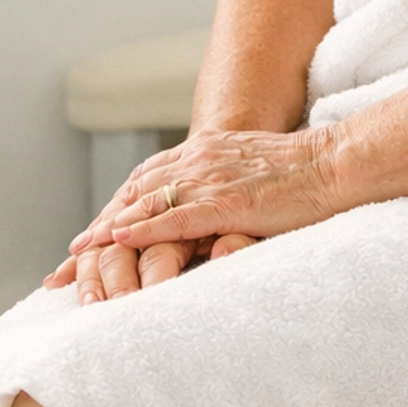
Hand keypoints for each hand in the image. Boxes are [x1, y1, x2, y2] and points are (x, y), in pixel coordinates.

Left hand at [44, 125, 339, 304]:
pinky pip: (174, 215)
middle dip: (101, 224)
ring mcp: (211, 179)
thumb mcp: (252, 174)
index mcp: (207, 150)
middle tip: (70, 256)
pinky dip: (142, 227)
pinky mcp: (227, 201)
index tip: (91, 234)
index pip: (148, 179)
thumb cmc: (305, 176)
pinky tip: (119, 240)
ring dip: (109, 229)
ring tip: (79, 254)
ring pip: (146, 202)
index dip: (117, 206)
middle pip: (136, 191)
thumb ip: (225, 187)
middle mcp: (200, 159)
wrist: (337, 164)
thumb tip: (210, 218)